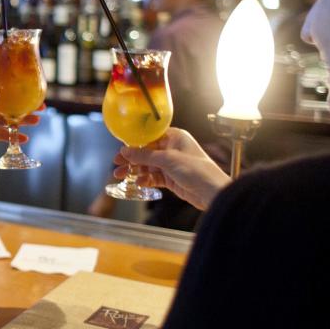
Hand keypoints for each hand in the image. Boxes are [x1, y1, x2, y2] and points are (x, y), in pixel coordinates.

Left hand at [0, 84, 43, 176]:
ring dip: (23, 120)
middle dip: (25, 105)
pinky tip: (23, 138)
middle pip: (11, 104)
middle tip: (42, 107)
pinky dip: (13, 136)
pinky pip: (4, 134)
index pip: (3, 88)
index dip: (18, 88)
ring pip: (10, 119)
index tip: (32, 89)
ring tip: (36, 122)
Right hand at [114, 128, 230, 210]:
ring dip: (135, 171)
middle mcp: (173, 149)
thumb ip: (145, 156)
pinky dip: (145, 180)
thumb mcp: (168, 160)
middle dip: (131, 159)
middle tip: (117, 164)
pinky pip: (154, 177)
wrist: (212, 192)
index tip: (121, 148)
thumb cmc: (198, 170)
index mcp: (175, 137)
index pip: (149, 136)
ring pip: (148, 166)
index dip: (134, 142)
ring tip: (121, 176)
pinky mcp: (171, 178)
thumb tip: (126, 151)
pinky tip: (139, 182)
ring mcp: (172, 164)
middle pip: (146, 152)